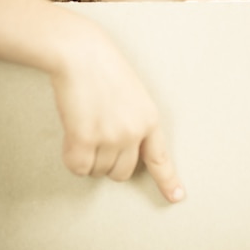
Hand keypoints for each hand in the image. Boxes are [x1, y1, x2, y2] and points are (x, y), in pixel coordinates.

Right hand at [51, 28, 184, 202]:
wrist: (81, 53)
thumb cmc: (103, 68)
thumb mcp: (133, 94)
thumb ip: (133, 122)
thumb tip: (121, 152)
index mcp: (149, 119)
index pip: (161, 158)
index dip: (168, 181)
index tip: (176, 196)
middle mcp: (133, 132)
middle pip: (122, 172)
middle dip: (108, 162)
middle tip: (97, 137)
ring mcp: (110, 136)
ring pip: (98, 171)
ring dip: (89, 157)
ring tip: (85, 126)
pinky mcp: (85, 138)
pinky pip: (78, 167)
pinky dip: (72, 158)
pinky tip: (72, 135)